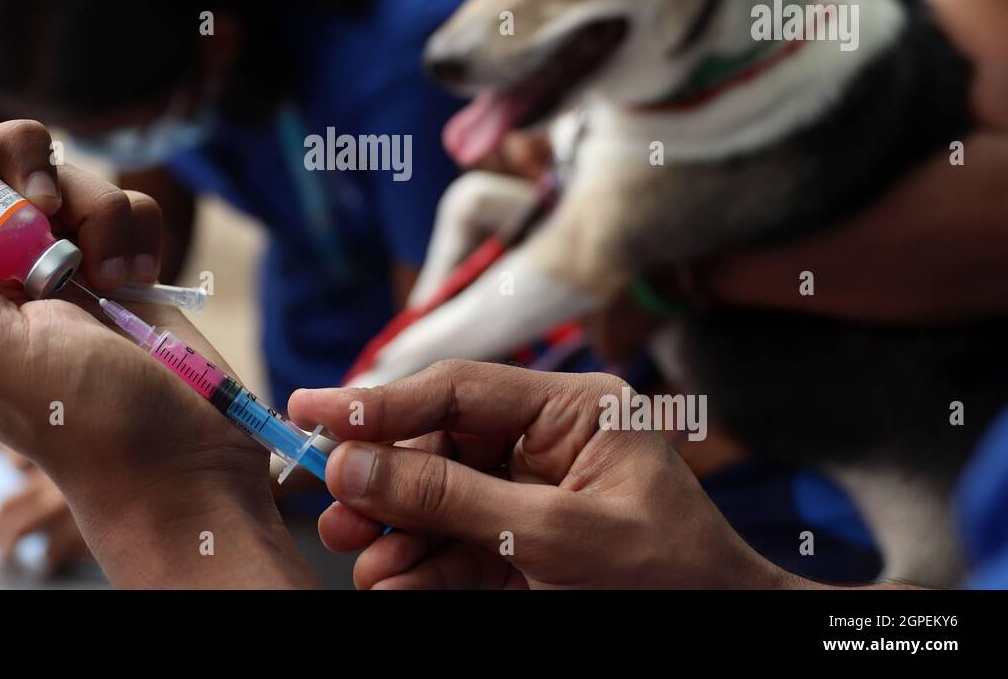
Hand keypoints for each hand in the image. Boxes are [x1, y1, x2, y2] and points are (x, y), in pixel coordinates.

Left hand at [0, 110, 311, 586]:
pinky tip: (142, 283)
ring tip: (111, 278)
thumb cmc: (84, 421)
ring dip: (100, 212)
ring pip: (79, 175)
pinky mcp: (134, 262)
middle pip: (6, 157)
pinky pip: (132, 205)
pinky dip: (140, 233)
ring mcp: (79, 261)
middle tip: (49, 212)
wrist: (185, 462)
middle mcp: (13, 265)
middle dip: (29, 166)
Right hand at [290, 361, 796, 588]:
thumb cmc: (667, 579)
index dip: (378, 402)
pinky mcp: (527, 540)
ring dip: (397, 532)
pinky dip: (423, 567)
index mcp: (575, 409)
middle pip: (440, 444)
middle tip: (332, 508)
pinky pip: (459, 543)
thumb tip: (354, 463)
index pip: (457, 390)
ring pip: (440, 498)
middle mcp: (550, 440)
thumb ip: (450, 496)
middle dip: (385, 482)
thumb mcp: (552, 535)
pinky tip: (394, 584)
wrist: (719, 638)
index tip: (310, 412)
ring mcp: (537, 491)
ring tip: (363, 561)